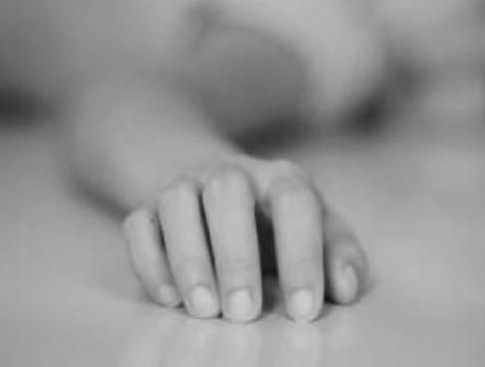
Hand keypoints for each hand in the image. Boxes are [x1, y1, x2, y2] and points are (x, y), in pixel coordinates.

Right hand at [122, 156, 367, 321]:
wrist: (217, 185)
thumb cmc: (277, 222)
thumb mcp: (318, 230)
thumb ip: (339, 254)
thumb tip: (346, 288)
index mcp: (281, 178)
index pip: (295, 201)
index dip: (302, 255)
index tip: (304, 310)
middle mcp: (231, 173)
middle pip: (228, 191)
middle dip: (236, 254)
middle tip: (244, 311)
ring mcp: (186, 186)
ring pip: (177, 202)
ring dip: (190, 258)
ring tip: (205, 309)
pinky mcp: (149, 208)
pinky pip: (138, 223)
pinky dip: (149, 260)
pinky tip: (169, 298)